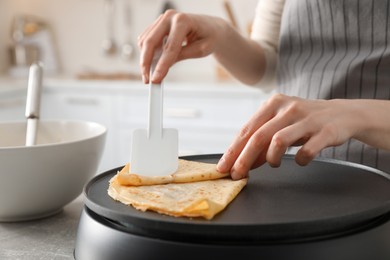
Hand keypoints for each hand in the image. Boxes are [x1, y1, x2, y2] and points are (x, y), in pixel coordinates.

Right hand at [138, 10, 226, 83]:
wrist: (211, 28)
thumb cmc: (209, 37)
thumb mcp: (200, 50)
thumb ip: (182, 56)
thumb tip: (164, 66)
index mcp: (183, 20)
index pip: (169, 47)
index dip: (161, 65)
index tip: (156, 79)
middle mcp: (170, 17)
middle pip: (150, 42)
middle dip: (146, 63)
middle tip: (147, 79)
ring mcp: (162, 19)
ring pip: (145, 41)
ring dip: (144, 60)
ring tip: (150, 74)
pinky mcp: (157, 25)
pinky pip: (146, 40)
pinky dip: (146, 54)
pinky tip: (152, 64)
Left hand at [216, 94, 377, 179]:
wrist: (342, 114)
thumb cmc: (304, 121)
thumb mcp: (280, 123)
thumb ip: (262, 139)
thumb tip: (242, 162)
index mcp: (273, 103)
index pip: (247, 130)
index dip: (233, 150)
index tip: (223, 167)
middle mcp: (288, 107)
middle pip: (258, 136)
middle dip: (244, 159)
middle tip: (237, 175)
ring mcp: (307, 118)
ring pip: (278, 141)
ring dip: (271, 158)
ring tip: (273, 164)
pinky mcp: (325, 130)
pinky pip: (306, 150)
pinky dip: (299, 160)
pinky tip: (299, 161)